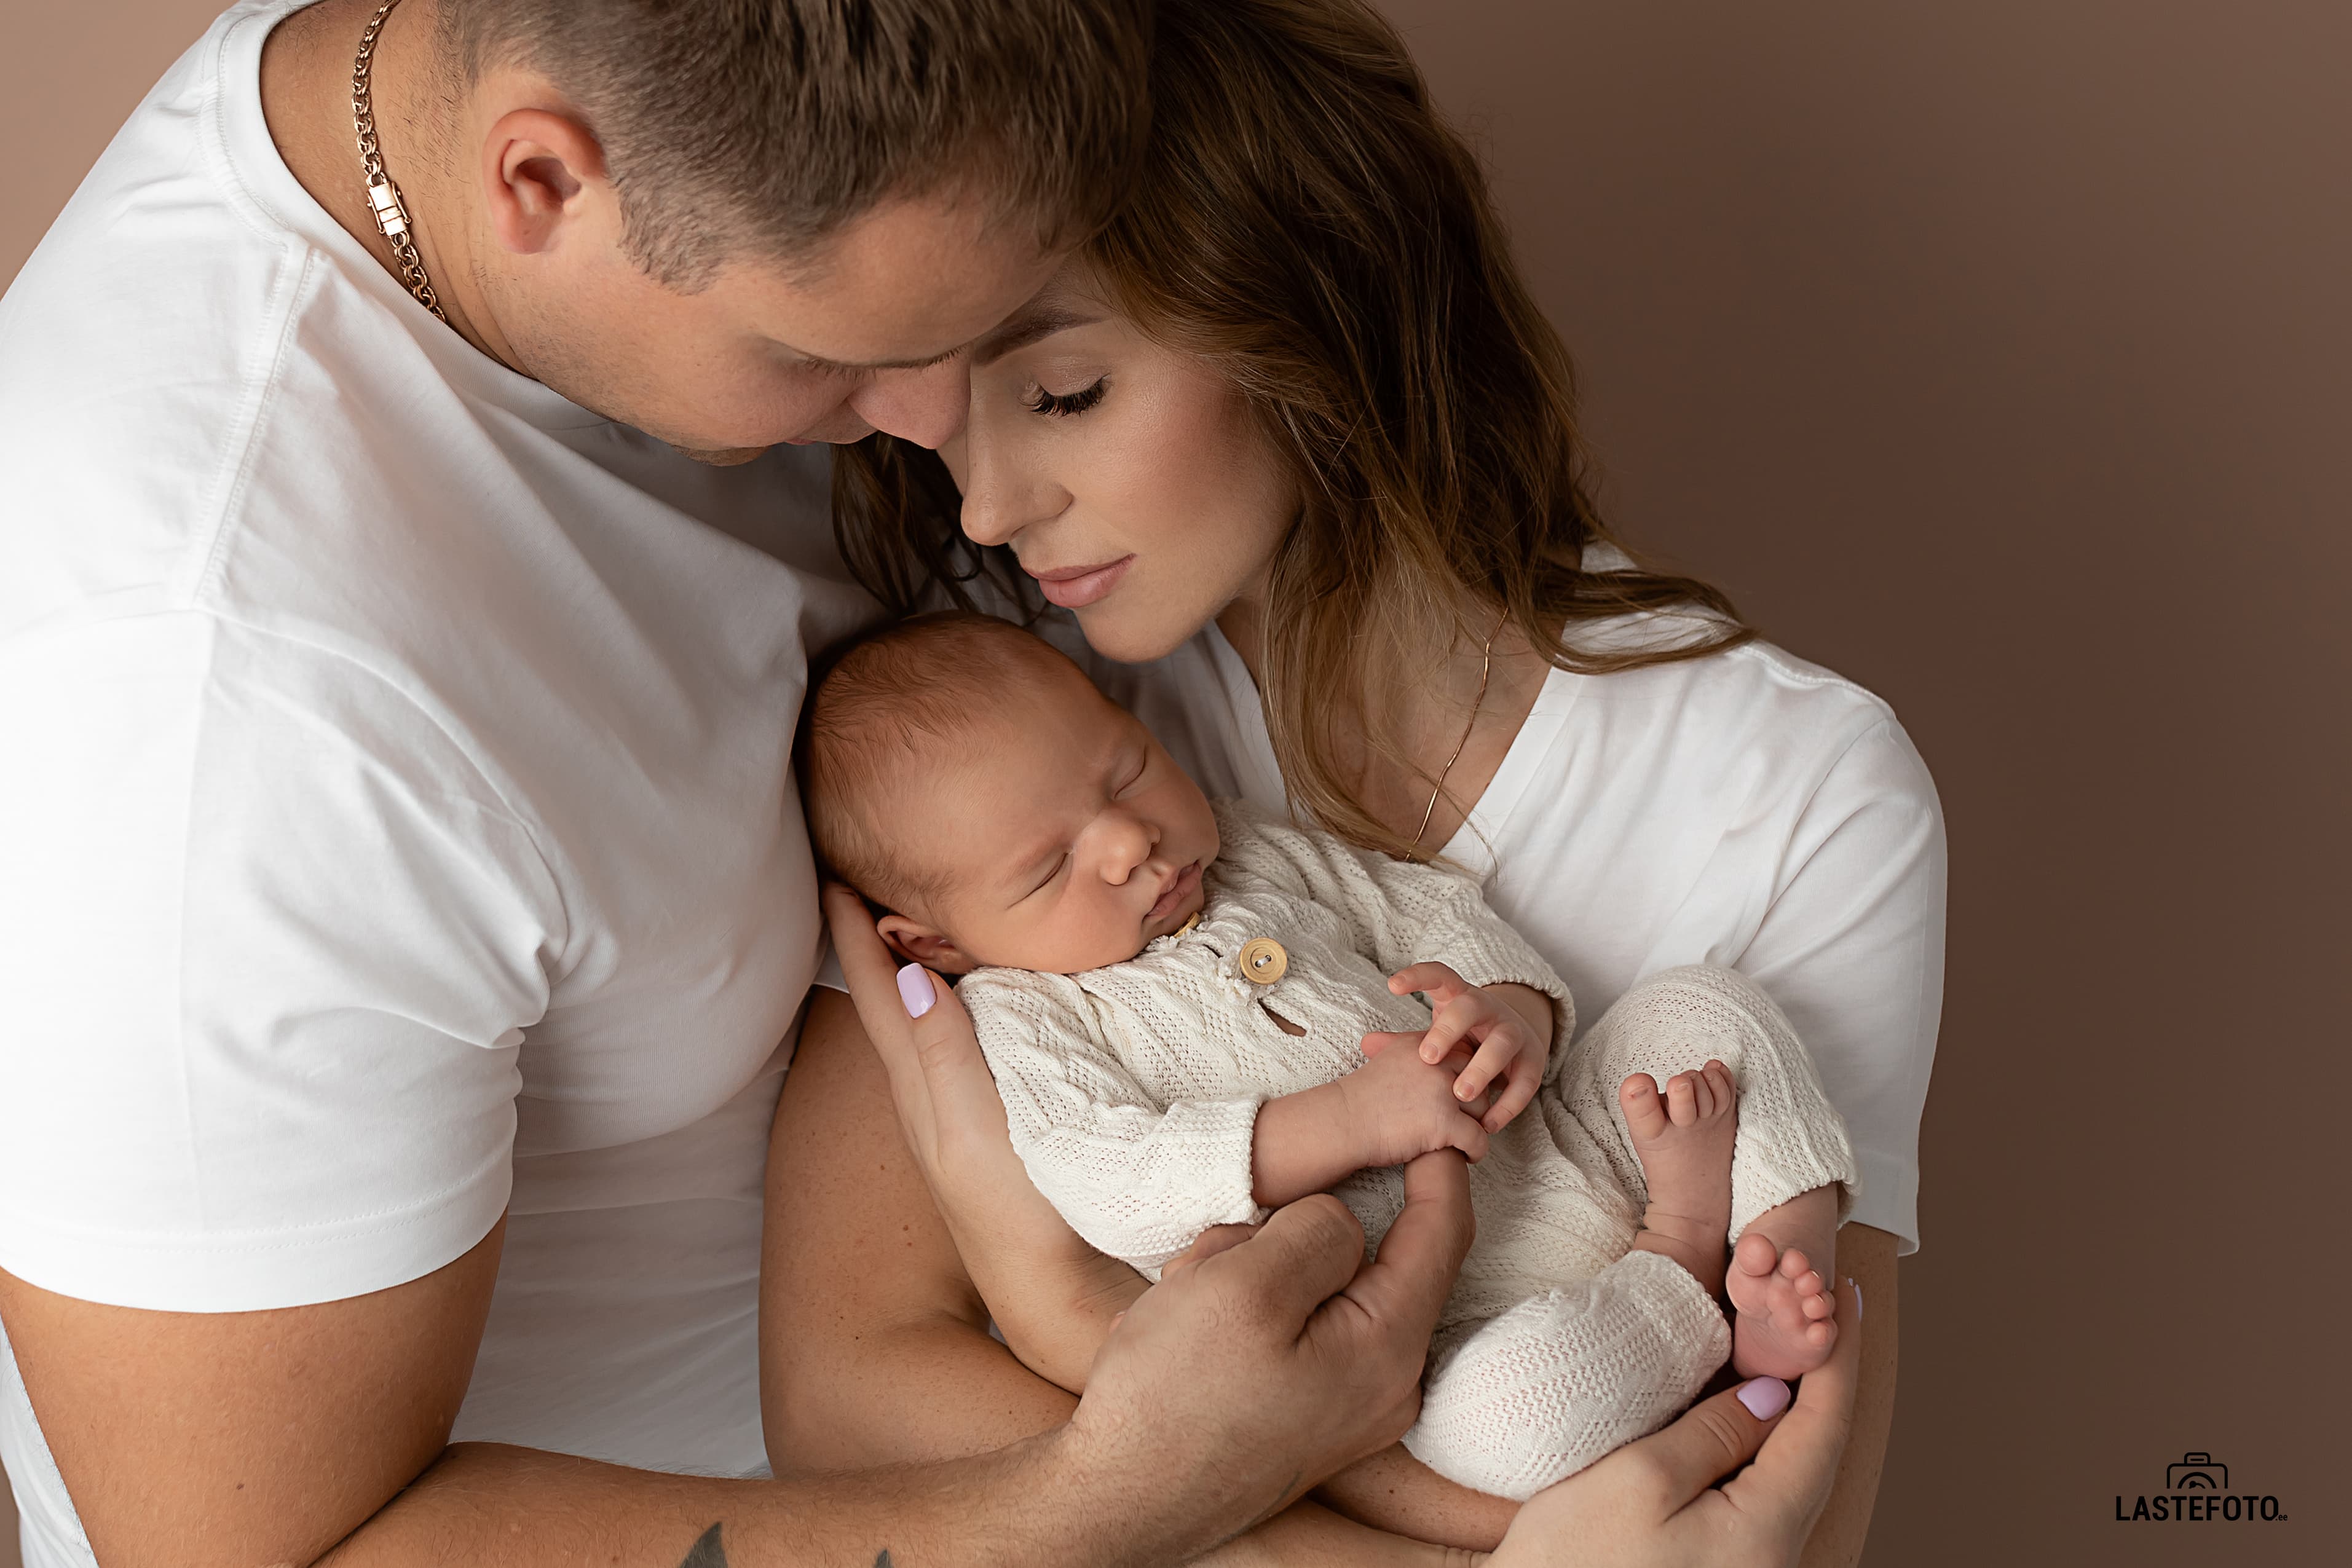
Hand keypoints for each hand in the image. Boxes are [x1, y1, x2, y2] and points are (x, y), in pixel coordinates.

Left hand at [821, 883, 1138, 1375]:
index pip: (877, 993)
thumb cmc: (1013, 1213)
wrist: (1057, 1296)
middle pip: (893, 1001)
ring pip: (927, 1023)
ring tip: (925, 921)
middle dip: (879, 939)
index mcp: (920, 1087)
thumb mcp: (969, 1127)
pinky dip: (963, 1008)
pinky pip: (965, 1048)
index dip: (854, 934)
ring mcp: (961, 1115)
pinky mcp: (997, 1129)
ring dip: (919, 969)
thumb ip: (942, 1054)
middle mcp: (930, 1096)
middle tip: (875, 877)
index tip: (836, 872)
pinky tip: (992, 1002)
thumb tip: (911, 976)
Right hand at [1070, 1151, 1478, 1543]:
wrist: (1121, 1499)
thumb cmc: (1174, 1395)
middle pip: (1372, 1259)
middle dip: (1296, 1233)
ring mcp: (1351, 1406)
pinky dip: (1253, 1307)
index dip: (1438, 1170)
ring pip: (1326, 1290)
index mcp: (1388, 1347)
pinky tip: (1198, 1321)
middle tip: (1222, 1249)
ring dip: (1260, 1270)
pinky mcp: (1310, 1414)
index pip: (1443, 1234)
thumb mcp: (1245, 1283)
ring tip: (1195, 1293)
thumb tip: (1346, 1217)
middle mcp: (1388, 1384)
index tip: (1425, 1126)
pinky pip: (1301, 1329)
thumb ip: (1317, 1230)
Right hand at [1345, 1030, 1495, 1166]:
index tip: (1462, 1094)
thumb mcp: (1388, 1061)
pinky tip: (1468, 1155)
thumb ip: (1413, 1055)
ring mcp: (1441, 1092)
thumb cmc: (1362, 1099)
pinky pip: (1479, 1138)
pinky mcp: (1444, 1123)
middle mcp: (1436, 1063)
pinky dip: (1477, 1150)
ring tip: (1465, 1137)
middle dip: (1475, 1101)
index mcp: (1423, 1046)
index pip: (1465, 1055)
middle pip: (1477, 1080)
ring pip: (1483, 1108)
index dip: (1466, 1078)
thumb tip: (1431, 1055)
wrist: (1343, 1123)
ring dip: (1477, 1125)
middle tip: (1467, 1118)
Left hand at [1376, 963, 1550, 1132]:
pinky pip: (1526, 1081)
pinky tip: (1487, 1124)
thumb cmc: (1463, 1039)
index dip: (1418, 977)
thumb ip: (1405, 1043)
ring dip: (1482, 1068)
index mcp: (1460, 996)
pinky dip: (1507, 1104)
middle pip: (1472, 1006)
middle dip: (1449, 1030)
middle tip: (1427, 1058)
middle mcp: (1489, 1008)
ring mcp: (1515, 1032)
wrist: (1514, 1044)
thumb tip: (1367, 1044)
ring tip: (1460, 1094)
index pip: (1440, 975)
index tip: (1391, 986)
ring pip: (1503, 1043)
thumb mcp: (1437, 1035)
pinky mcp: (1534, 1060)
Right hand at [1487, 1278, 1861, 1566]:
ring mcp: (1746, 1565)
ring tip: (1783, 1342)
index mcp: (1765, 1534)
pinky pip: (1757, 1490)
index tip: (1845, 1297)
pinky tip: (1745, 1408)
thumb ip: (1712, 1433)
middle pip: (1815, 1451)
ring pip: (1787, 1471)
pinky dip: (1759, 1438)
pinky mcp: (1717, 1564)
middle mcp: (1772, 1557)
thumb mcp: (1639, 1478)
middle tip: (1813, 1306)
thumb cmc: (1572, 1565)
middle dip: (1819, 1375)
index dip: (1838, 1359)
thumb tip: (1771, 1400)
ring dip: (1791, 1404)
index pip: (1823, 1430)